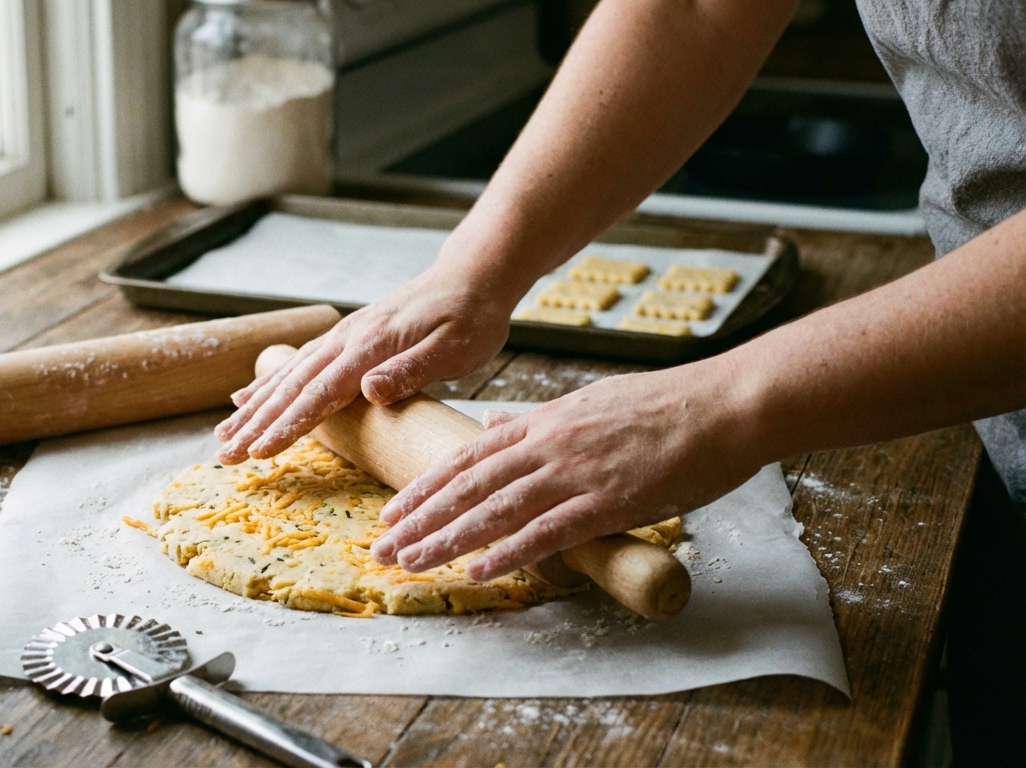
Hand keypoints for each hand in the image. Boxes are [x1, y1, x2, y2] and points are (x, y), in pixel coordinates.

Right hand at [214, 263, 517, 463]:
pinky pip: (298, 364)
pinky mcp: (346, 338)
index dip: (288, 425)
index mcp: (370, 347)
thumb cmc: (470, 317)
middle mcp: (347, 340)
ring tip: (223, 434)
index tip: (259, 452)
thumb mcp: (455, 348)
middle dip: (256, 423)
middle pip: (292, 388)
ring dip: (254, 408)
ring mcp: (343, 337)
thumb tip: (368, 391)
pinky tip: (246, 397)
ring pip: (288, 376)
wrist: (473, 275)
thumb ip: (410, 370)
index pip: (321, 393)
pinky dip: (268, 383)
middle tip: (224, 454)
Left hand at [370, 362, 760, 580]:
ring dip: (449, 539)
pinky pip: (549, 531)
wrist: (724, 405)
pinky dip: (511, 552)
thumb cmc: (665, 405)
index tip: (393, 511)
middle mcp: (550, 445)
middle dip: (420, 518)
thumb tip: (496, 421)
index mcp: (544, 421)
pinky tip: (479, 572)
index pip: (468, 455)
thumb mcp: (589, 402)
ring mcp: (578, 472)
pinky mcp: (610, 501)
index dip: (425, 486)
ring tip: (412, 562)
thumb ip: (539, 420)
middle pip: (469, 485)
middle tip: (382, 549)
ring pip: (497, 509)